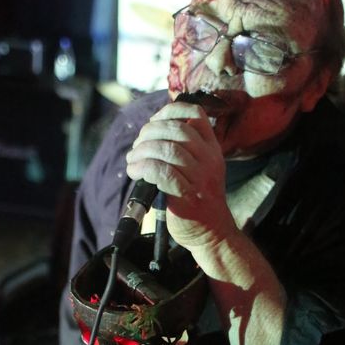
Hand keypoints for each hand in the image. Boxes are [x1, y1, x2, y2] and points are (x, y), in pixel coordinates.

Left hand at [125, 100, 235, 249]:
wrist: (211, 233)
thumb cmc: (197, 199)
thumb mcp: (199, 168)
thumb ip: (183, 149)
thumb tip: (150, 131)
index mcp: (212, 148)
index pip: (195, 115)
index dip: (169, 112)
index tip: (153, 122)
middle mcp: (209, 159)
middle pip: (177, 130)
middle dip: (149, 133)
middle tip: (137, 147)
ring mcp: (201, 177)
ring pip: (167, 149)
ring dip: (142, 151)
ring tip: (132, 161)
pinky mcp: (188, 196)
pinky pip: (161, 172)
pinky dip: (143, 168)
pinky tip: (134, 172)